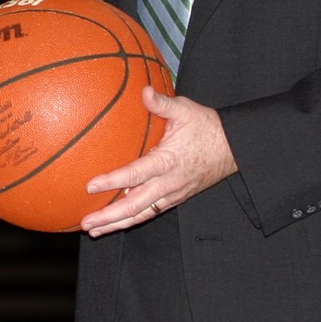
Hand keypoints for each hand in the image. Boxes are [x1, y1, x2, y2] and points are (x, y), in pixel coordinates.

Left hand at [79, 87, 237, 236]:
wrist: (234, 148)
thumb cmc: (207, 127)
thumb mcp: (186, 110)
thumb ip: (163, 103)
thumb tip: (143, 91)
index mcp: (168, 162)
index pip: (135, 175)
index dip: (112, 182)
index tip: (90, 186)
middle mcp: (169, 183)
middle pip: (135, 205)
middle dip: (109, 217)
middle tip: (86, 224)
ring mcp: (173, 194)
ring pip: (142, 214)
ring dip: (118, 223)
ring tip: (95, 230)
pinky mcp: (176, 198)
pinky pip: (151, 212)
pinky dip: (132, 219)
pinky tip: (116, 223)